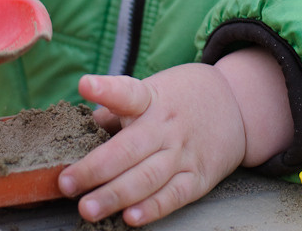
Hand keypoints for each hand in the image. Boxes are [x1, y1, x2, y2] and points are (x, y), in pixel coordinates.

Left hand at [58, 64, 246, 225]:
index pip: (128, 92)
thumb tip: (83, 126)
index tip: (86, 84)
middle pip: (130, 148)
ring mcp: (184, 152)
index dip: (107, 88)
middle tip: (67, 184)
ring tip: (88, 208)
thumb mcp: (151, 92)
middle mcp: (166, 125)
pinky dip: (154, 208)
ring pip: (148, 177)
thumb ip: (117, 110)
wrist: (234, 102)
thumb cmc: (179, 98)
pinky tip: (132, 218)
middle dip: (96, 169)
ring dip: (116, 195)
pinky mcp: (199, 176)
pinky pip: (174, 195)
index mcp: (151, 99)